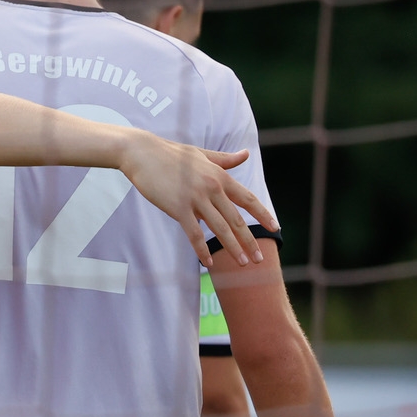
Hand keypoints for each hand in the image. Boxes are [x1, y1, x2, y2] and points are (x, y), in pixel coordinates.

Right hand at [118, 132, 277, 268]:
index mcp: (219, 175)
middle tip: (259, 259)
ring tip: (242, 263)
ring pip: (219, 229)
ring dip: (232, 248)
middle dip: (250, 241)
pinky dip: (202, 250)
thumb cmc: (170, 154)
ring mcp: (195, 198)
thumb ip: (225, 159)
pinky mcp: (178, 208)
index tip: (275, 228)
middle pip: (236, 219)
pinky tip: (208, 263)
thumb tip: (246, 154)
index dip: (263, 214)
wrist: (142, 153)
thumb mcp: (201, 154)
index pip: (248, 199)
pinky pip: (194, 234)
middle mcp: (212, 187)